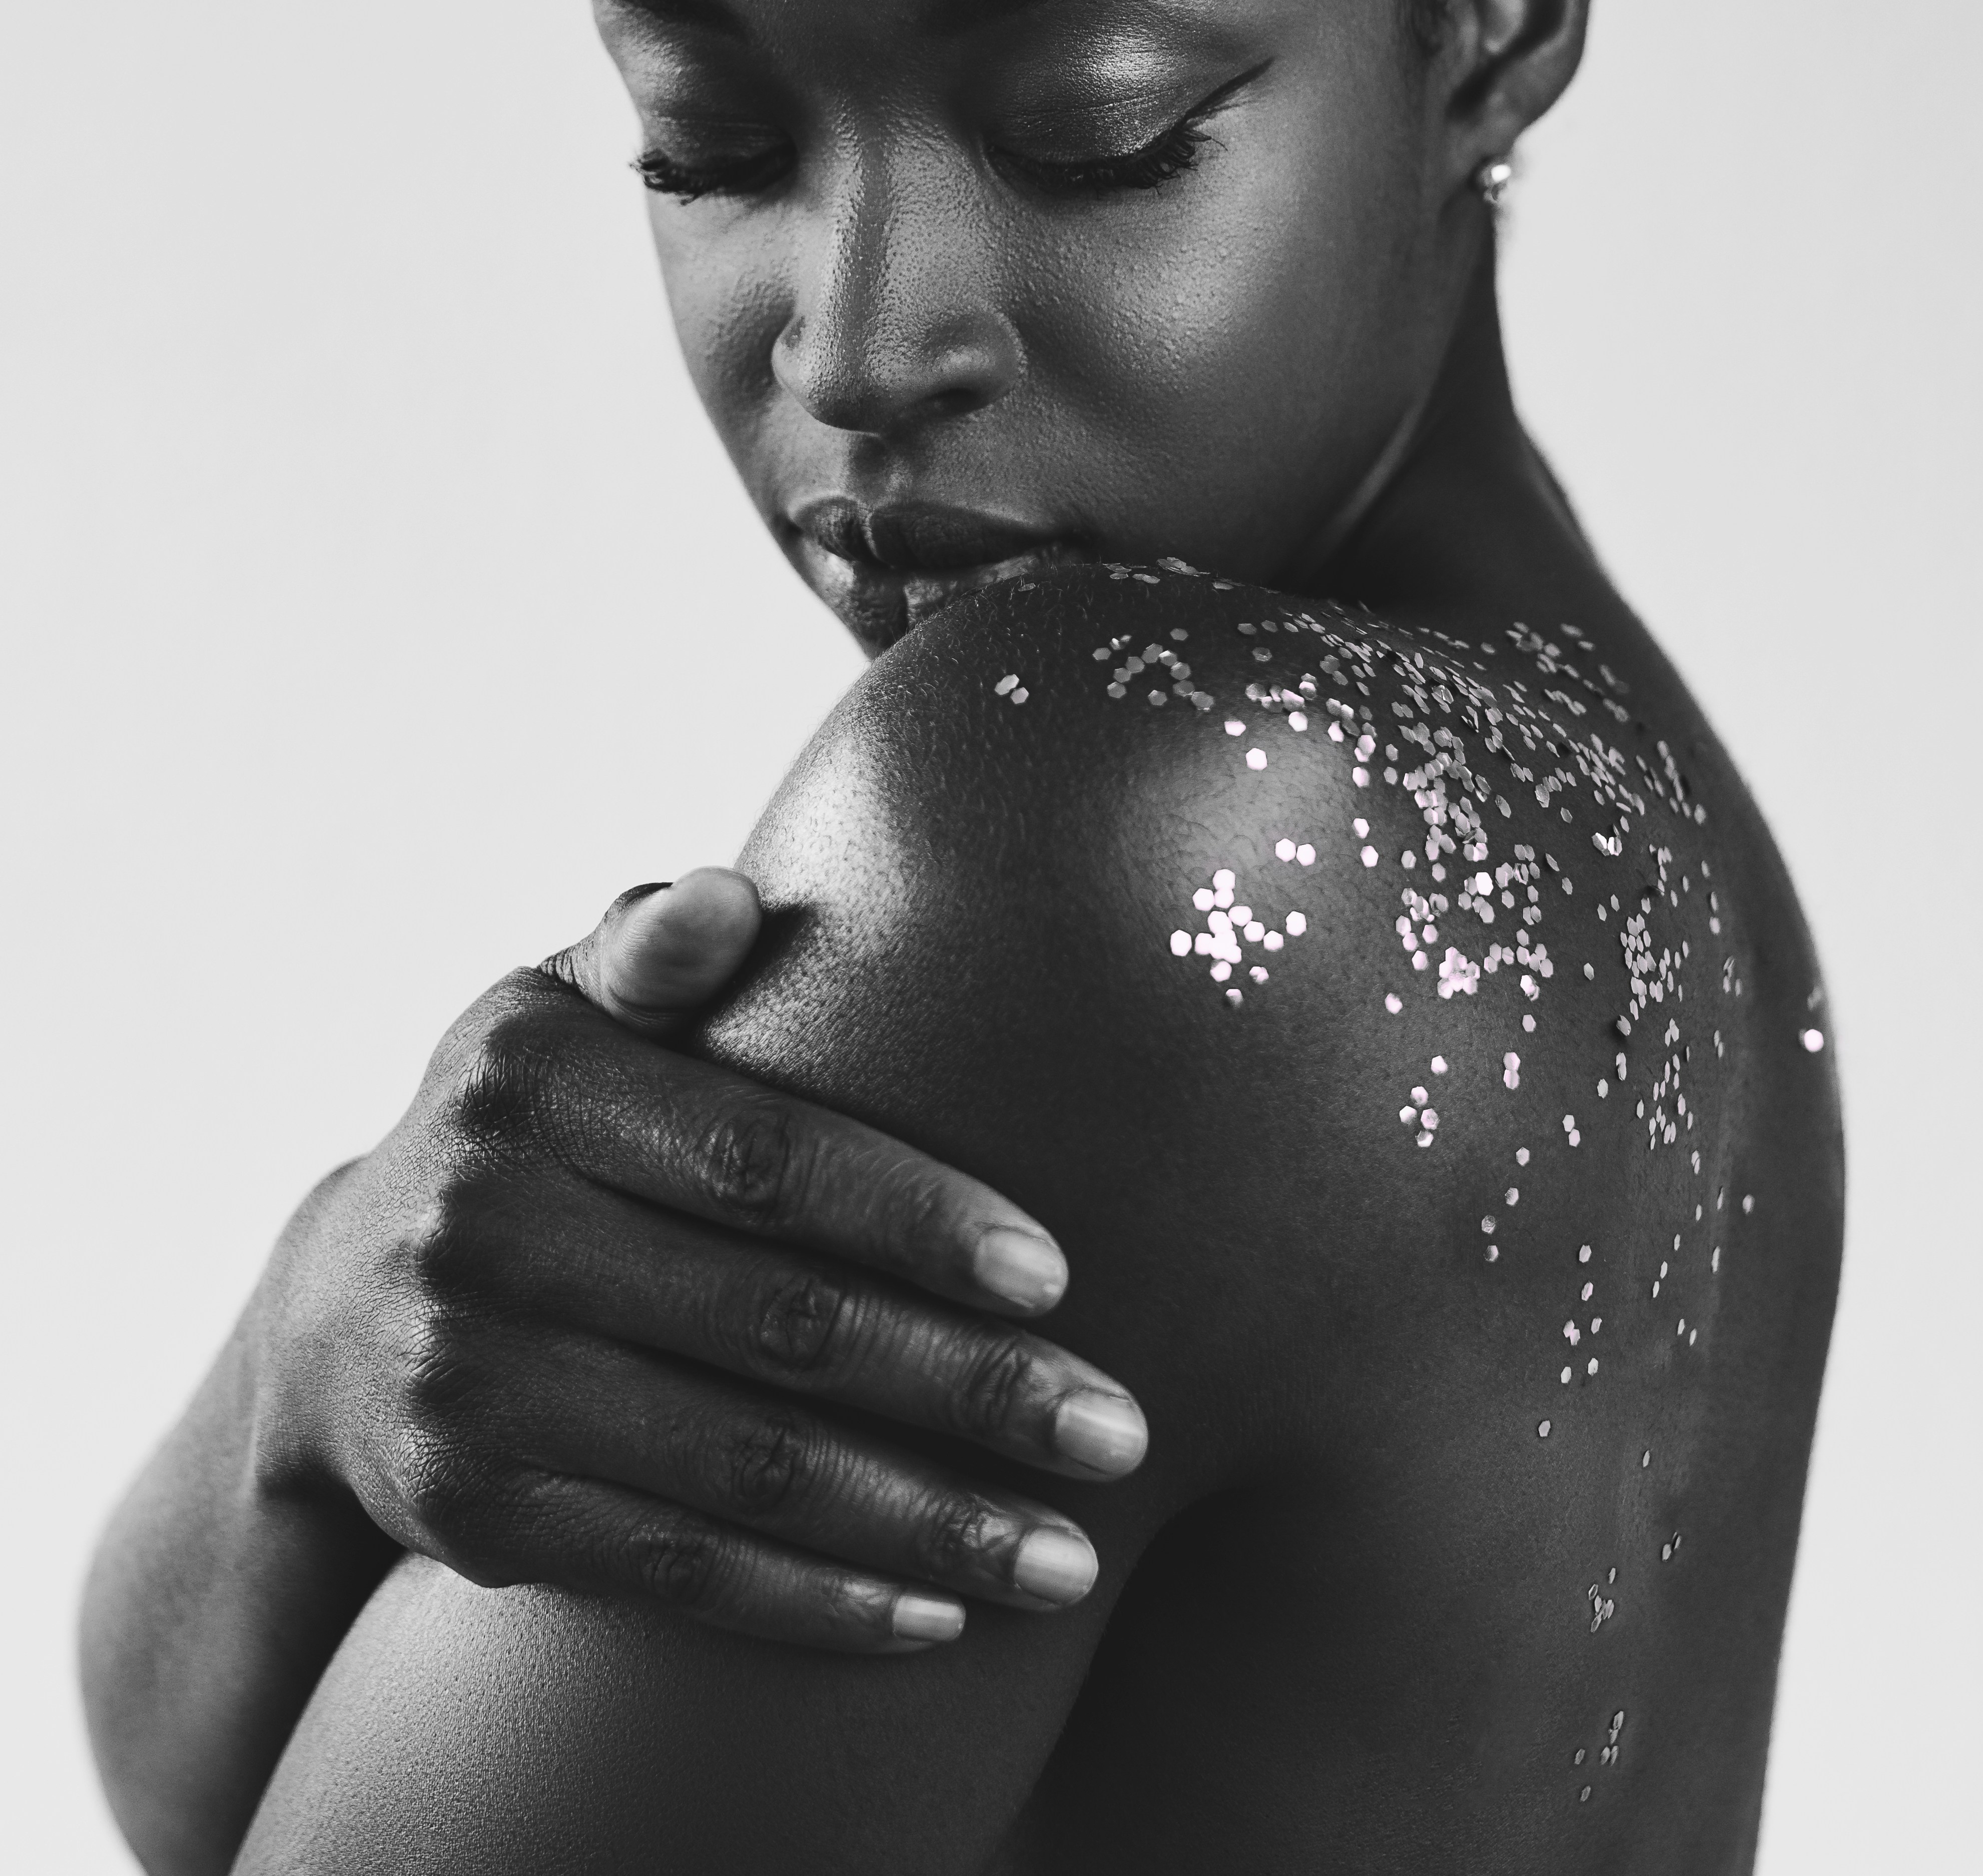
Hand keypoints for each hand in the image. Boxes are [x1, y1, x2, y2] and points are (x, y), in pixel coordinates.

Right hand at [255, 873, 1147, 1653]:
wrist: (330, 1316)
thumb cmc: (528, 1132)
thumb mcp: (558, 1012)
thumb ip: (651, 949)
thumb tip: (728, 896)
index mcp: (532, 1078)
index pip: (760, 1154)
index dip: (914, 1217)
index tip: (1056, 1274)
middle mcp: (483, 1225)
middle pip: (777, 1325)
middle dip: (968, 1390)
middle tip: (1119, 1432)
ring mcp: (470, 1380)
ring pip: (747, 1470)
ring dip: (926, 1524)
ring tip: (1071, 1559)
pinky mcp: (472, 1512)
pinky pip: (677, 1571)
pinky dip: (816, 1602)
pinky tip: (936, 1618)